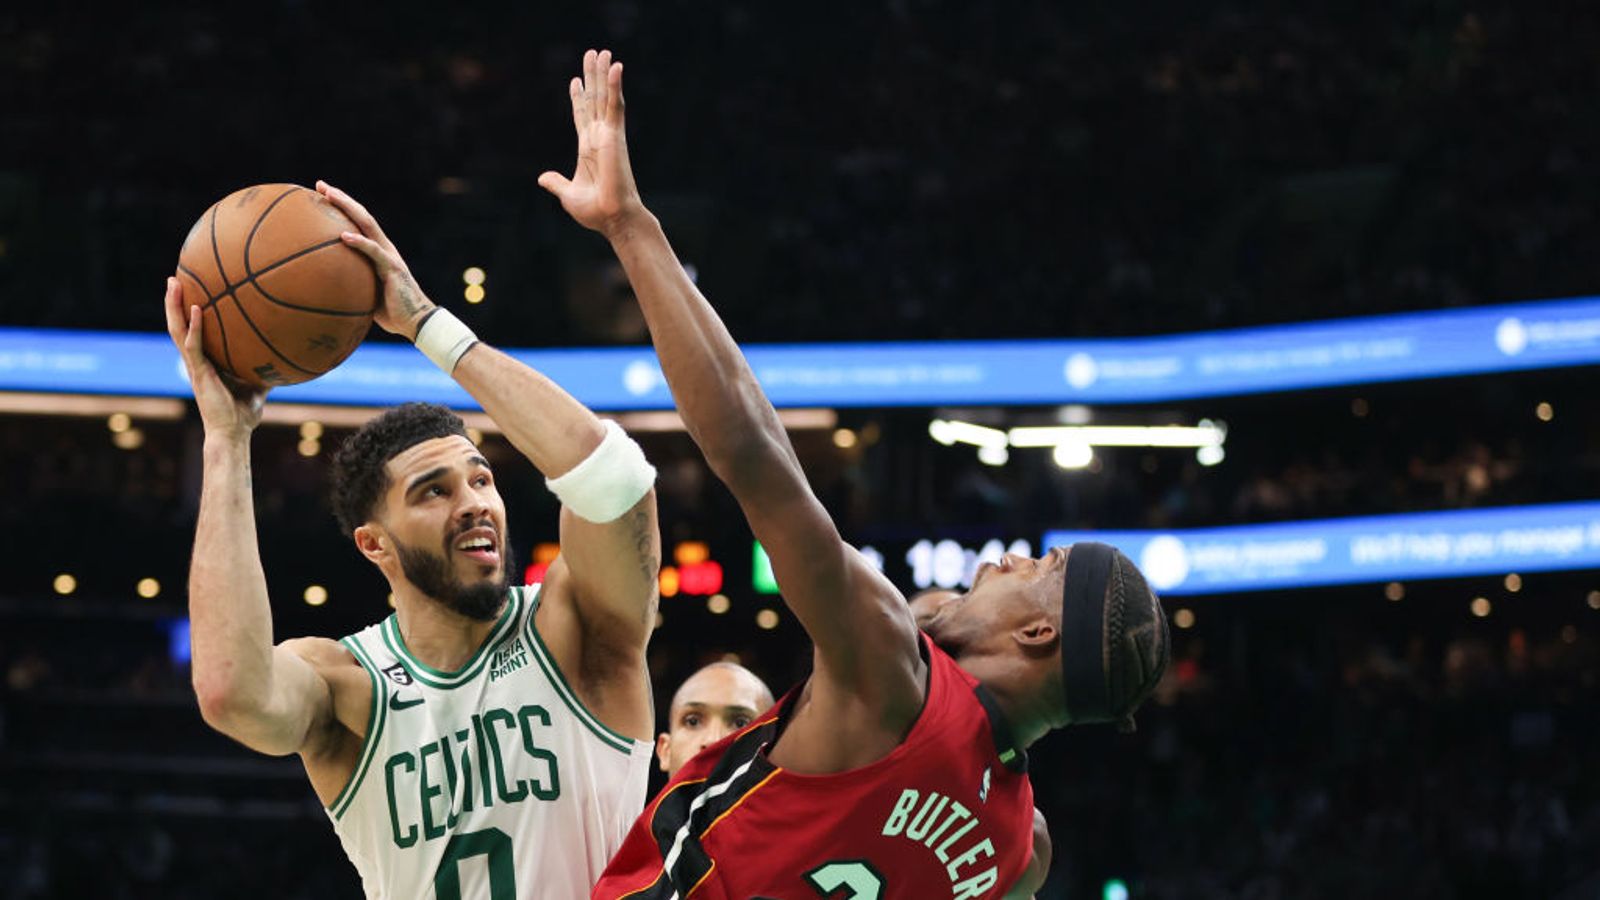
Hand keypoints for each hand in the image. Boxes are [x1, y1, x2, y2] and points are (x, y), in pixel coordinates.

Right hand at [164, 277, 266, 438]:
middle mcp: (196, 360)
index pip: (193, 330)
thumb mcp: (258, 383)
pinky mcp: (199, 373)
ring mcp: (195, 366)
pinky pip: (193, 345)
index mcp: (206, 360)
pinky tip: (197, 308)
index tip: (191, 288)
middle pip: (179, 325)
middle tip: (174, 277)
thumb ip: (265, 367)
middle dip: (174, 301)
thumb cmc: (243, 412)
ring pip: (178, 330)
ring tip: (174, 282)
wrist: (233, 432)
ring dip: (174, 306)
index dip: (188, 311)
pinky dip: (194, 327)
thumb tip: (285, 355)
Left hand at [316, 181, 436, 339]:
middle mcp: (384, 247)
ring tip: (329, 196)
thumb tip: (325, 287)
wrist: (416, 322)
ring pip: (367, 224)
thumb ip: (351, 284)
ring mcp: (389, 255)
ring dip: (348, 208)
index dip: (343, 207)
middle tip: (321, 185)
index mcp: (378, 251)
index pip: (359, 222)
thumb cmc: (391, 312)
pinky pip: (373, 252)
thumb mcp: (365, 294)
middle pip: (361, 215)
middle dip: (341, 198)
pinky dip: (359, 242)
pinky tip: (343, 235)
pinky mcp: (392, 267)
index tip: (321, 194)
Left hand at [538, 49, 647, 239]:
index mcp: (587, 149)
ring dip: (604, 74)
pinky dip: (615, 86)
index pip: (581, 116)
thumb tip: (542, 178)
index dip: (578, 98)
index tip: (575, 80)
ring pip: (605, 97)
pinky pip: (615, 105)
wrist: (612, 218)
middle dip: (592, 77)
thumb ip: (556, 182)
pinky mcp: (616, 135)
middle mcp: (599, 137)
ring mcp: (608, 134)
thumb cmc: (594, 211)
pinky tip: (615, 67)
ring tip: (603, 52)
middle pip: (594, 100)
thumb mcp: (567, 194)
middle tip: (592, 54)